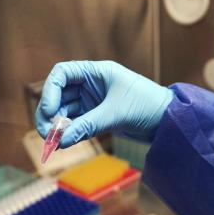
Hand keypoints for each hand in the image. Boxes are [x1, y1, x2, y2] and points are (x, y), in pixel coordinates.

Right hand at [36, 61, 172, 147]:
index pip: (62, 73)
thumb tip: (61, 141)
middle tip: (46, 132)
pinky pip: (76, 122)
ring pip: (65, 110)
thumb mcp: (114, 114)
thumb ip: (86, 126)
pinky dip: (68, 131)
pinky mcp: (97, 116)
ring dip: (57, 124)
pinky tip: (64, 142)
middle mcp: (91, 84)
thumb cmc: (146, 106)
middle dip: (50, 112)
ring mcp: (93, 100)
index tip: (50, 111)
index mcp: (96, 72)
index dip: (50, 91)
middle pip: (59, 94)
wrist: (168, 120)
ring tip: (54, 141)